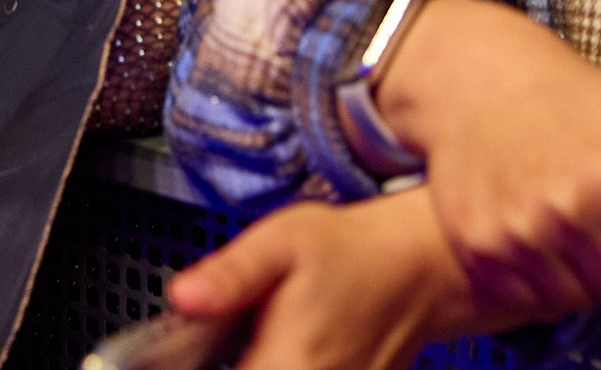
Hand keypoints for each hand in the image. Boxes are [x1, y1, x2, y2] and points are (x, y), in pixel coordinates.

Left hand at [167, 189, 499, 369]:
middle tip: (237, 328)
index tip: (191, 350)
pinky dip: (277, 361)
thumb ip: (230, 275)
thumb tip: (182, 298)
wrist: (418, 265)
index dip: (200, 366)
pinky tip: (281, 345)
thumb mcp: (281, 242)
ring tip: (262, 335)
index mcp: (288, 366)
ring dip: (254, 361)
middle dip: (227, 361)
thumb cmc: (353, 252)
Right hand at [379, 0, 600, 319]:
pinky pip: (528, 298)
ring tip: (570, 233)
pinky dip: (537, 279)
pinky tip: (534, 235)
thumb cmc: (572, 99)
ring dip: (581, 279)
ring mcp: (521, 232)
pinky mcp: (480, 247)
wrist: (477, 80)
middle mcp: (572, 211)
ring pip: (575, 301)